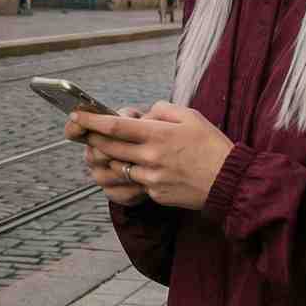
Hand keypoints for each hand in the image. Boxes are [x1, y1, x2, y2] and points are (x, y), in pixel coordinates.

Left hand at [73, 101, 233, 210]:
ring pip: (119, 167)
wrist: (229, 181)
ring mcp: (152, 179)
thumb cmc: (211, 144)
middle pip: (110, 147)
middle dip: (93, 138)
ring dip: (112, 157)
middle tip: (84, 131)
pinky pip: (136, 182)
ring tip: (114, 149)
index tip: (76, 114)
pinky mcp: (156, 194)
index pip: (115, 126)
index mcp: (158, 135)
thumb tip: (143, 114)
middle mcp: (151, 157)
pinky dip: (134, 172)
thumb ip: (162, 110)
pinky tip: (143, 166)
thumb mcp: (190, 116)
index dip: (91, 120)